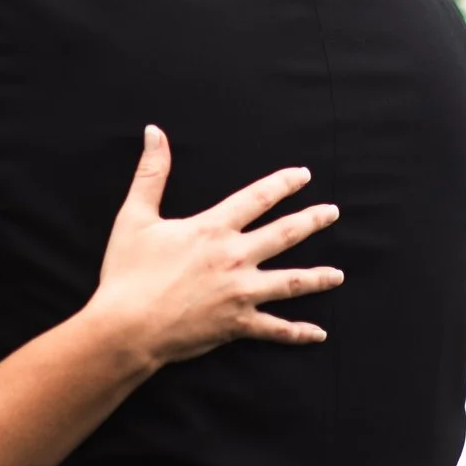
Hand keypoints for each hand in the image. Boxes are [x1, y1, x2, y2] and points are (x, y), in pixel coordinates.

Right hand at [85, 126, 340, 369]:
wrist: (127, 326)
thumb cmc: (128, 272)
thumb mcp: (136, 216)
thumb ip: (151, 173)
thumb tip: (154, 132)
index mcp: (213, 229)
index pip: (257, 198)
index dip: (283, 184)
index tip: (304, 175)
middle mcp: (235, 258)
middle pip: (284, 235)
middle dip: (312, 221)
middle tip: (333, 213)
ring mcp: (240, 293)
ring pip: (291, 282)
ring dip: (318, 277)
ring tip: (338, 275)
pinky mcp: (237, 324)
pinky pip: (276, 329)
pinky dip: (299, 333)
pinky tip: (319, 333)